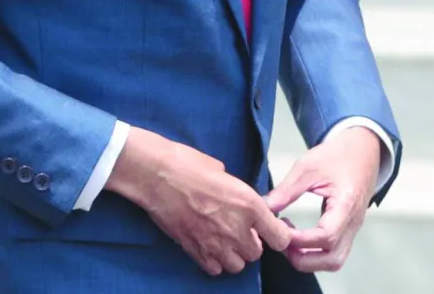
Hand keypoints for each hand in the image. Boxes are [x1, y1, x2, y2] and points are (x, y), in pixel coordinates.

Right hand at [106, 126, 292, 275]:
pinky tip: (207, 245)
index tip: (269, 230)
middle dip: (249, 242)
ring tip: (222, 239)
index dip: (276, 234)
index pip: (279, 237)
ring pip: (236, 265)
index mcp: (248, 205)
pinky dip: (213, 261)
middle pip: (256, 253)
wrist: (154, 174)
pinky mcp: (195, 250)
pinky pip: (214, 269)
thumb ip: (238, 194)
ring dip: (232, 254)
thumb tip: (241, 203)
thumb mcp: (222, 171)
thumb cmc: (186, 164)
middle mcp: (236, 229)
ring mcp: (215, 243)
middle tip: (237, 228)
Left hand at [267, 126, 381, 272]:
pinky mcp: (348, 230)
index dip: (300, 240)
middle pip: (333, 259)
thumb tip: (265, 208)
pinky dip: (315, 254)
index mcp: (346, 204)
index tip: (279, 229)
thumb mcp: (307, 167)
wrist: (361, 151)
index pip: (326, 236)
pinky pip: (334, 253)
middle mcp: (353, 222)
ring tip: (288, 241)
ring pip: (335, 261)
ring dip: (310, 259)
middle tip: (281, 240)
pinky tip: (298, 238)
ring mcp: (353, 229)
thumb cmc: (336, 156)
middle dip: (303, 258)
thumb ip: (287, 190)